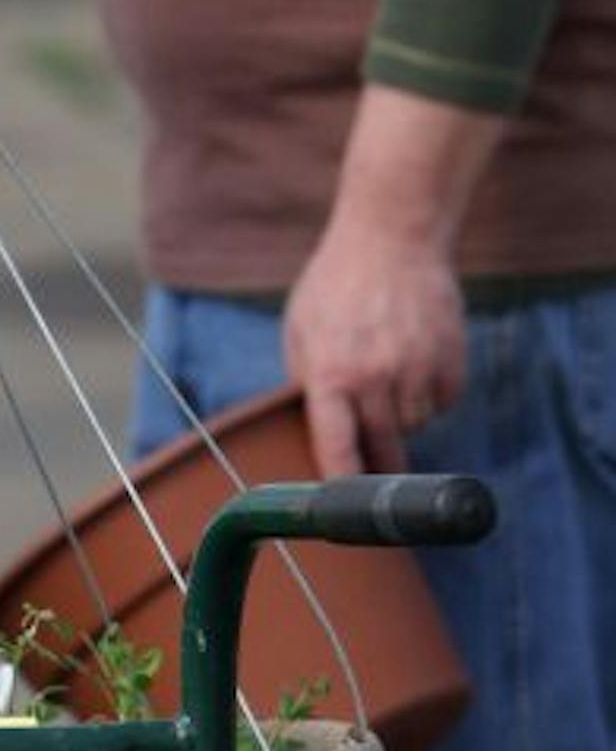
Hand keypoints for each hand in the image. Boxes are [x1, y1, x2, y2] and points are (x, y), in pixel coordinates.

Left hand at [284, 220, 468, 477]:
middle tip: (374, 476)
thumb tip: (312, 434)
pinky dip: (430, 396)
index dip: (340, 489)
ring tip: (387, 380)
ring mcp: (418, 371)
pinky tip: (414, 364)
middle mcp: (377, 379)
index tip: (341, 513)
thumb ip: (306, 382)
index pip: (337, 450)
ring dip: (402, 418)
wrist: (393, 237)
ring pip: (415, 427)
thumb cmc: (335, 286)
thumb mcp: (300, 330)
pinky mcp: (451, 361)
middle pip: (384, 451)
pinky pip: (442, 403)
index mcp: (330, 374)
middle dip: (378, 466)